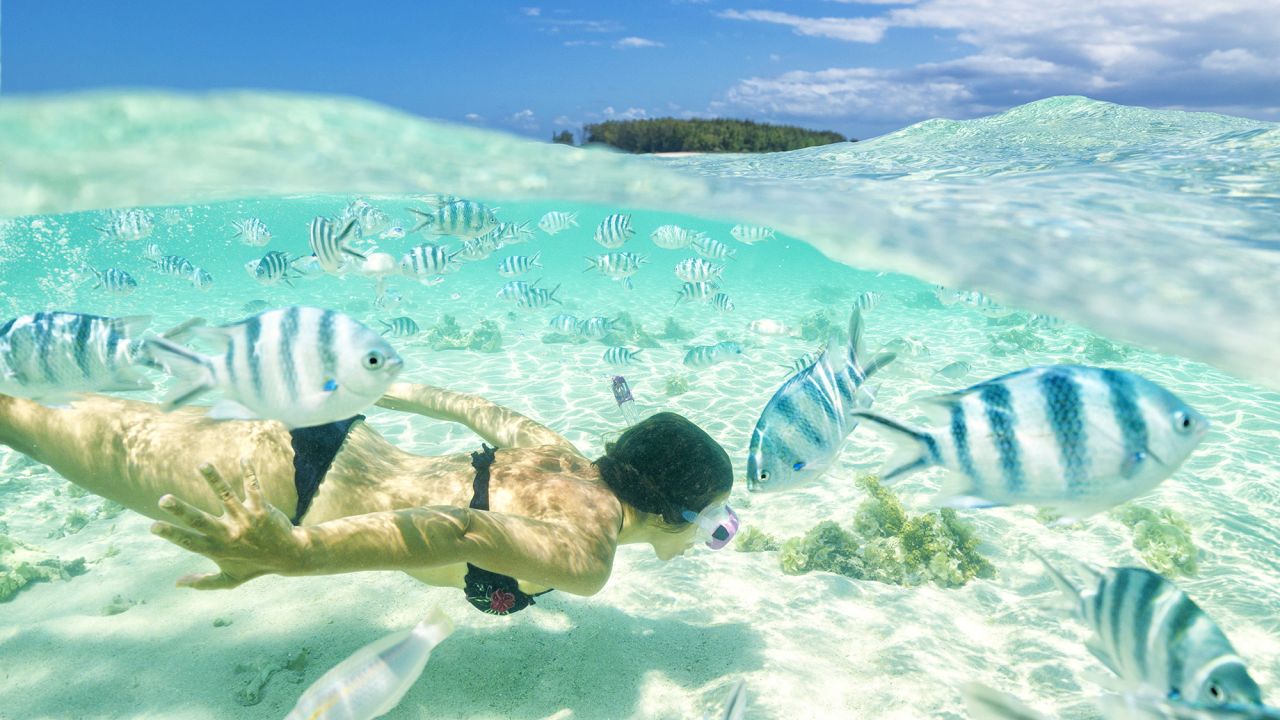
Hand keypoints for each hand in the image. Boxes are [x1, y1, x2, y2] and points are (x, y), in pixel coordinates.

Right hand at [151, 459, 308, 589]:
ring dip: (215, 480)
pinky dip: (249, 472)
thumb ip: (204, 582)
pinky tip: (244, 457)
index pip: (190, 541)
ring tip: (203, 465)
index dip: (172, 535)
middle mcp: (230, 534)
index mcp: (218, 549)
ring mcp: (246, 519)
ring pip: (226, 496)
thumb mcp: (230, 580)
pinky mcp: (261, 508)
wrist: (290, 556)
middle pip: (201, 521)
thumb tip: (177, 583)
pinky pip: (253, 487)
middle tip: (163, 499)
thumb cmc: (256, 566)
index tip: (153, 526)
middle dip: (181, 510)